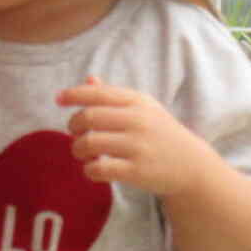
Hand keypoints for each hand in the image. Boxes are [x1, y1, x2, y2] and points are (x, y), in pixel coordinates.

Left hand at [58, 74, 215, 196]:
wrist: (192, 166)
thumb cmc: (161, 134)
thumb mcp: (143, 109)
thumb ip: (114, 96)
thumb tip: (88, 79)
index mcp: (137, 102)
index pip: (98, 93)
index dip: (74, 94)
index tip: (58, 99)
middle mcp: (138, 120)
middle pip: (88, 117)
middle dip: (73, 126)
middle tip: (75, 134)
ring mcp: (138, 146)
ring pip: (89, 143)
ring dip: (78, 149)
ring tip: (83, 154)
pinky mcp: (137, 171)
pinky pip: (99, 169)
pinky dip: (89, 170)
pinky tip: (94, 169)